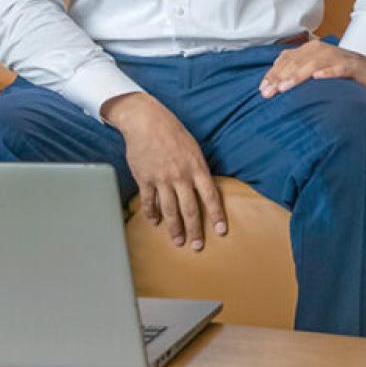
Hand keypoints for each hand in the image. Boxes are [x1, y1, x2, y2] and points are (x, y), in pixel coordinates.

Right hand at [102, 93, 226, 250]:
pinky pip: (149, 202)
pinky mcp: (145, 178)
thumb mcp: (193, 147)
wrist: (146, 120)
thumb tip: (203, 188)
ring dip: (174, 228)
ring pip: (169, 210)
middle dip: (194, 230)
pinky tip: (155, 223)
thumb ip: (198, 169)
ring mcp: (162, 178)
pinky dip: (151, 214)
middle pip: (190, 209)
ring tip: (177, 241)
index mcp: (197, 167)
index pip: (210, 196)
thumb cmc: (172, 131)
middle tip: (197, 246)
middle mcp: (180, 175)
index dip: (216, 216)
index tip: (221, 231)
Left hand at [259, 41, 365, 97]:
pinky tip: (318, 78)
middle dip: (280, 77)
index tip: (262, 89)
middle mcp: (319, 50)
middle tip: (270, 92)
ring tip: (285, 87)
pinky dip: (327, 72)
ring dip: (297, 75)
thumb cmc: (333, 69)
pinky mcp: (349, 65)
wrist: (364, 66)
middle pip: (296, 62)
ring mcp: (334, 56)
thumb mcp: (311, 68)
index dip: (273, 74)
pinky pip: (337, 68)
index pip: (285, 60)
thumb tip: (271, 84)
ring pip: (313, 64)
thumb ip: (293, 71)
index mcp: (307, 50)